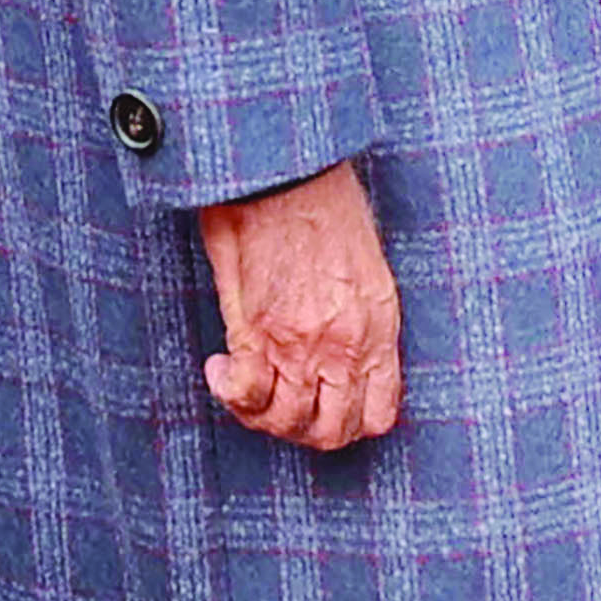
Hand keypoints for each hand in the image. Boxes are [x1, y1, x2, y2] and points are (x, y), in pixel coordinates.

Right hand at [199, 160, 403, 450]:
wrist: (285, 168)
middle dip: (303, 430)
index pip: (380, 414)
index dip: (350, 422)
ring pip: (286, 422)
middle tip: (280, 404)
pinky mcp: (257, 331)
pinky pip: (247, 396)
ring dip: (260, 415)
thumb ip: (359, 315)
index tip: (325, 405)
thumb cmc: (322, 199)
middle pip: (331, 432)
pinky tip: (220, 368)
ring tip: (245, 385)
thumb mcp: (365, 262)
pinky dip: (230, 393)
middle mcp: (346, 345)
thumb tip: (342, 345)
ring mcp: (302, 343)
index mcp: (379, 327)